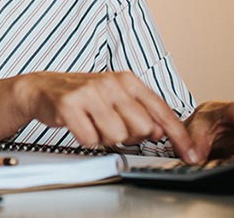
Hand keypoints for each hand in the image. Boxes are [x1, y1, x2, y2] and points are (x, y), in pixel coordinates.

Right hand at [17, 71, 200, 162]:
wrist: (43, 88)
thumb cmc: (83, 95)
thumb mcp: (116, 98)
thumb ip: (142, 112)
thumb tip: (161, 131)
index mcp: (127, 80)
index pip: (162, 111)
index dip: (178, 136)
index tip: (190, 153)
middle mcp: (111, 83)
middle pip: (141, 128)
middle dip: (129, 136)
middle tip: (112, 125)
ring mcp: (89, 92)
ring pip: (116, 136)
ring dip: (104, 137)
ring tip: (93, 123)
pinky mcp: (69, 104)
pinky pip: (90, 139)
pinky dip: (86, 139)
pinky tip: (80, 125)